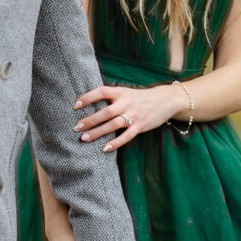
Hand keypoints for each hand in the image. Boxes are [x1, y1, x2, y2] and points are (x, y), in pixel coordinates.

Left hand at [73, 84, 187, 150]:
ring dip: (98, 132)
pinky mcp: (140, 126)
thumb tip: (89, 103)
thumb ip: (111, 97)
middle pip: (105, 112)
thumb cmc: (139, 97)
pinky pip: (126, 136)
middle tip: (76, 127)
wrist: (164, 100)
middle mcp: (126, 102)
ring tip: (84, 138)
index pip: (101, 92)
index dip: (88, 97)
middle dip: (90, 120)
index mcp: (121, 92)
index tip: (75, 105)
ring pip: (113, 125)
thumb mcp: (125, 92)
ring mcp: (134, 115)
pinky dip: (115, 143)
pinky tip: (104, 148)